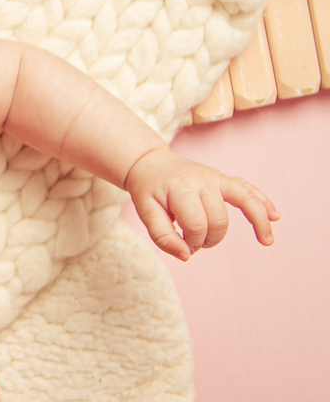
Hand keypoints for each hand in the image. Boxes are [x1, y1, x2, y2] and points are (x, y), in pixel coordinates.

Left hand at [125, 146, 279, 260]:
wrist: (150, 163)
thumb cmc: (149, 190)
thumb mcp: (145, 212)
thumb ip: (162, 236)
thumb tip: (186, 256)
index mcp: (181, 188)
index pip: (196, 224)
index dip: (190, 242)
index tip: (181, 244)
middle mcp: (203, 181)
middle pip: (219, 220)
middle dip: (209, 239)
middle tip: (194, 241)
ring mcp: (216, 178)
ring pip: (244, 200)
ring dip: (257, 222)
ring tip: (267, 241)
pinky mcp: (223, 179)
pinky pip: (248, 189)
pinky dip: (263, 202)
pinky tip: (275, 216)